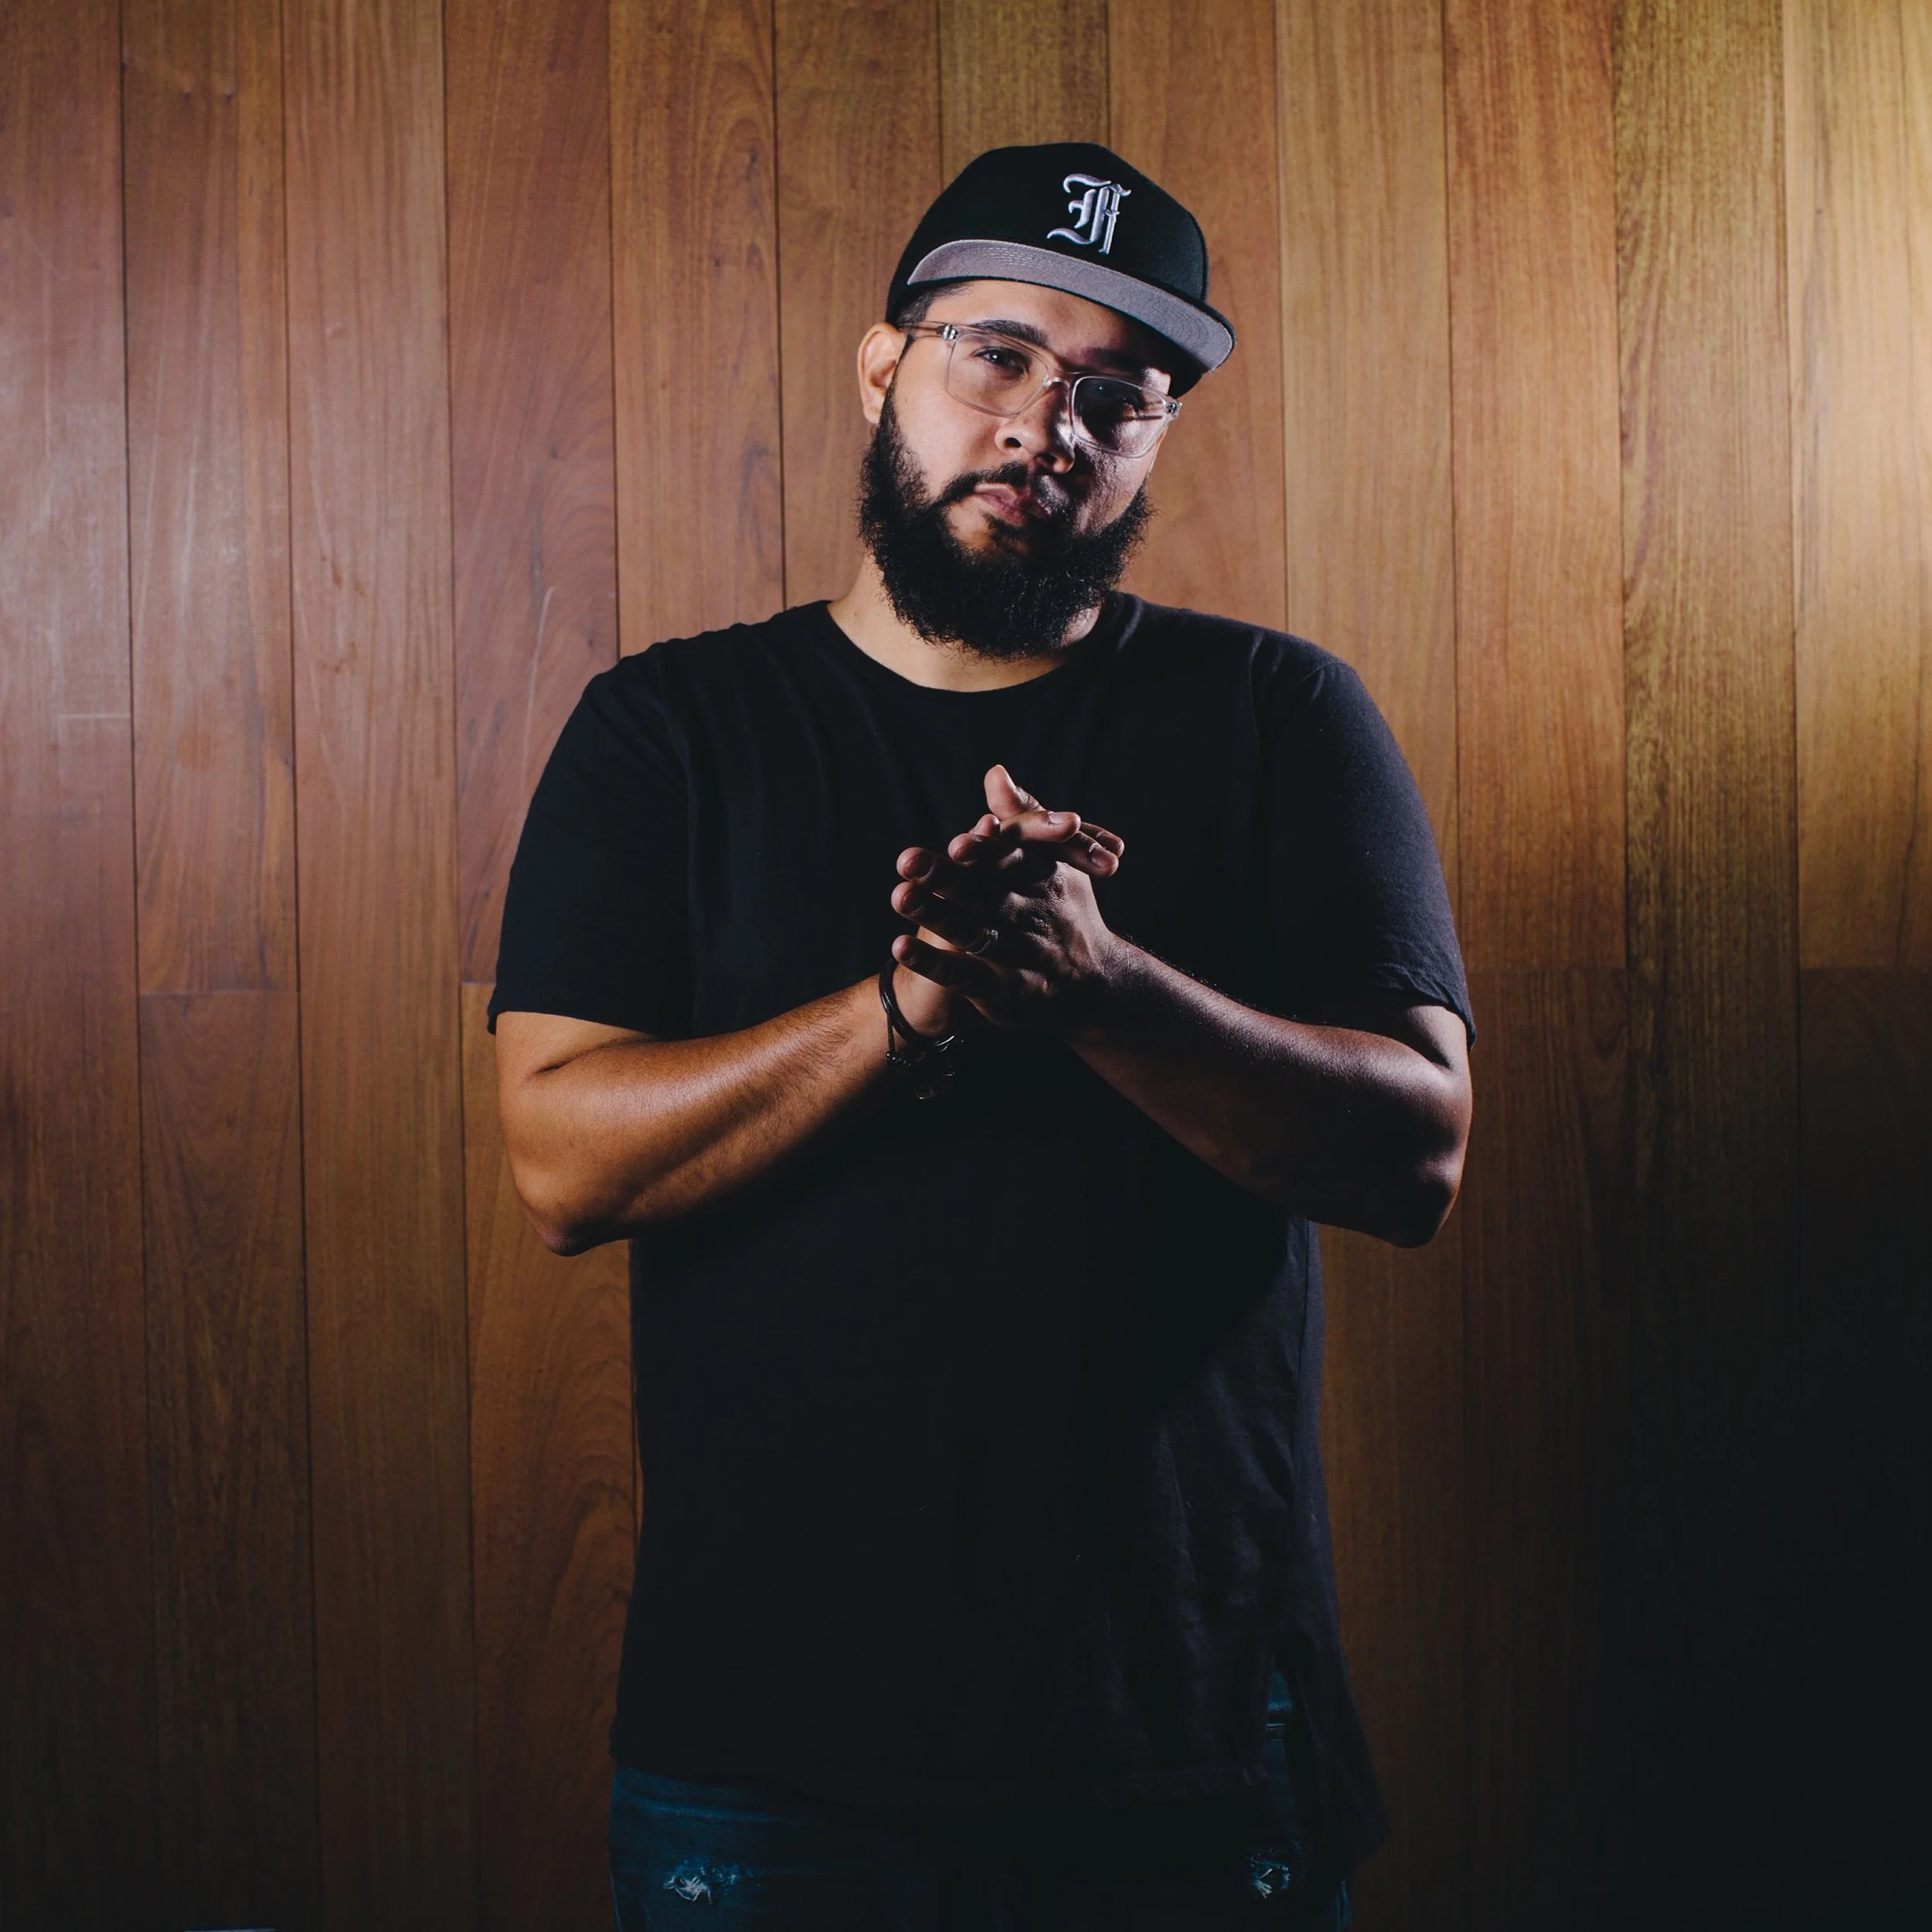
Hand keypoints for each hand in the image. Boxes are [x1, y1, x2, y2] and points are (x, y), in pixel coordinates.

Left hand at [889, 765, 1125, 1034]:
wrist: (1095, 984)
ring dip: (936, 916)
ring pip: (974, 933)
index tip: (957, 842)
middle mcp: (1034, 915)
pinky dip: (933, 963)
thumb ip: (1023, 818)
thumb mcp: (1053, 862)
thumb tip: (995, 773)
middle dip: (949, 878)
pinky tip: (900, 946)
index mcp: (1046, 878)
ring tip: (900, 895)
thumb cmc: (1063, 909)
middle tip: (908, 860)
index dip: (987, 852)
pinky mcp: (1006, 992)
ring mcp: (1021, 955)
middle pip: (988, 895)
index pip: (1016, 859)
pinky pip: (965, 976)